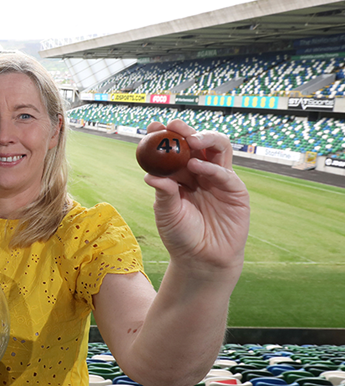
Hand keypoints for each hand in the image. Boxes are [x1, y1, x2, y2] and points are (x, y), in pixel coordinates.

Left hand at [144, 119, 249, 273]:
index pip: (174, 149)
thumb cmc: (180, 236)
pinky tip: (197, 167)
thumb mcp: (166, 214)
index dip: (164, 136)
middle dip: (186, 130)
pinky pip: (225, 173)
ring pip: (218, 148)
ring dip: (205, 139)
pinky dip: (211, 167)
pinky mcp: (235, 191)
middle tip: (173, 126)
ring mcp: (219, 179)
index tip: (152, 126)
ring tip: (190, 140)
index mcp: (180, 175)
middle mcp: (201, 173)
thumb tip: (150, 176)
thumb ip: (162, 193)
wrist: (201, 259)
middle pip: (198, 142)